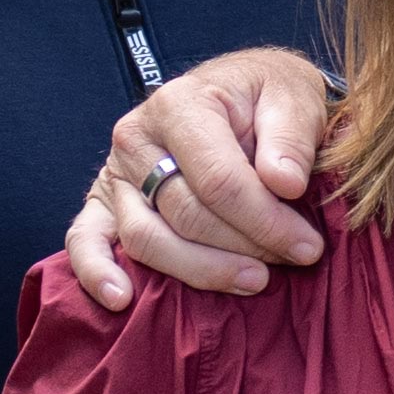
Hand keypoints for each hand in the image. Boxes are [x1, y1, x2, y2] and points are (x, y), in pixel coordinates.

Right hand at [63, 50, 336, 307]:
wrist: (240, 94)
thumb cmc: (268, 98)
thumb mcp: (294, 97)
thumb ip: (291, 136)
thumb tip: (284, 183)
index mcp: (180, 104)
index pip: (219, 180)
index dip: (265, 221)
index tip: (309, 247)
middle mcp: (137, 137)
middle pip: (186, 215)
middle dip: (246, 247)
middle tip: (294, 261)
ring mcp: (115, 174)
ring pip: (147, 239)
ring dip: (202, 270)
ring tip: (253, 281)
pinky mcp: (103, 204)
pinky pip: (85, 241)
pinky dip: (96, 273)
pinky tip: (121, 300)